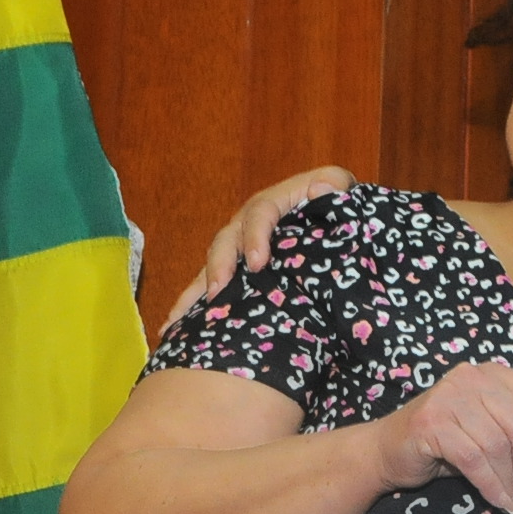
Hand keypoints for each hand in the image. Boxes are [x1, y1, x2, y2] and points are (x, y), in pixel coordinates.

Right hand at [161, 166, 355, 332]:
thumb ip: (334, 184)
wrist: (331, 215)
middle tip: (218, 292)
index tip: (258, 263)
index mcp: (273, 202)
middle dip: (220, 267)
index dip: (256, 236)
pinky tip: (172, 329)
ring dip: (195, 291)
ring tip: (180, 319)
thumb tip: (319, 189)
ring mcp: (238, 245)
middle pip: (227, 240)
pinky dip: (190, 305)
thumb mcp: (340, 187)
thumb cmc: (336, 202)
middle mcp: (248, 223)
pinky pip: (208, 284)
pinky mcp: (235, 267)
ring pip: (211, 265)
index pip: (260, 213)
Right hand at [369, 362, 512, 513]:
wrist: (386, 451)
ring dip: (512, 483)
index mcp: (495, 375)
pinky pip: (474, 459)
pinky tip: (498, 502)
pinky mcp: (431, 421)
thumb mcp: (487, 431)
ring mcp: (450, 396)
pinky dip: (491, 485)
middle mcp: (474, 378)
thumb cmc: (443, 444)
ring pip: (499, 445)